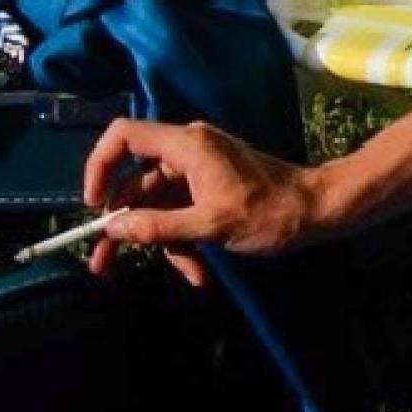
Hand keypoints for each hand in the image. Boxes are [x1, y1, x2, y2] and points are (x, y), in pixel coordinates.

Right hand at [82, 115, 323, 283]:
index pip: (124, 136)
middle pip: (136, 184)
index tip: (92, 205)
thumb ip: (159, 227)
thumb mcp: (211, 225)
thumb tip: (113, 230)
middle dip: (126, 227)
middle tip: (103, 263)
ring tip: (189, 275)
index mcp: (187, 146)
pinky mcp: (210, 189)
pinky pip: (182, 213)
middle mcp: (188, 151)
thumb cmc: (271, 212)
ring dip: (167, 244)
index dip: (99, 166)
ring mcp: (199, 171)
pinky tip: (199, 272)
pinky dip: (186, 241)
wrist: (319, 212)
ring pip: (160, 206)